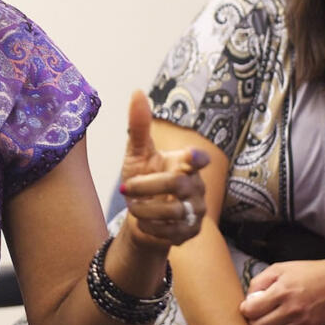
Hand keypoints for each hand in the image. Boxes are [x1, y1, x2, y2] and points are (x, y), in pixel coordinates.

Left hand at [118, 91, 207, 247]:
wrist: (140, 218)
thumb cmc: (142, 180)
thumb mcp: (136, 153)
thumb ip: (138, 126)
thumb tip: (137, 92)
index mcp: (185, 164)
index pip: (199, 159)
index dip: (197, 158)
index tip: (190, 158)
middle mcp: (196, 186)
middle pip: (176, 184)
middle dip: (146, 186)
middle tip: (125, 188)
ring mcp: (195, 211)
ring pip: (173, 210)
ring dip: (145, 209)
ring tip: (133, 207)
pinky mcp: (190, 232)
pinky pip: (170, 231)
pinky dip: (149, 227)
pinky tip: (143, 223)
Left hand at [239, 259, 324, 324]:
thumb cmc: (310, 273)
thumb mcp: (280, 268)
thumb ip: (259, 282)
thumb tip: (248, 299)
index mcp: (282, 291)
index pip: (252, 311)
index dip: (246, 310)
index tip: (248, 307)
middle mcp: (292, 310)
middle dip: (254, 322)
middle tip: (257, 315)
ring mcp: (302, 324)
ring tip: (270, 321)